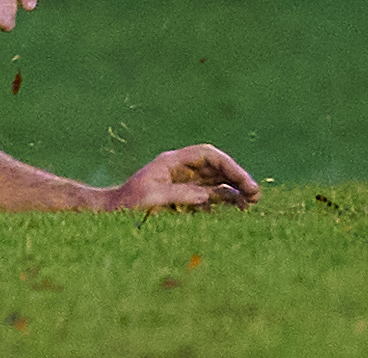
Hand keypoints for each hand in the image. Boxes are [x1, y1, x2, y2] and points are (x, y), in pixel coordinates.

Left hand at [104, 145, 259, 210]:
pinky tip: (237, 209)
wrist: (111, 214)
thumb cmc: (128, 203)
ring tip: (252, 204)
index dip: (229, 165)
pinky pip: (209, 195)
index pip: (207, 155)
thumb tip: (210, 195)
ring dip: (234, 190)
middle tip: (256, 195)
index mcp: (172, 161)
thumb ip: (182, 194)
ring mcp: (183, 183)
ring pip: (215, 181)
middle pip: (215, 167)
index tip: (245, 182)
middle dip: (236, 177)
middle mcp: (180, 169)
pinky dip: (225, 200)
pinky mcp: (184, 198)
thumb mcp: (154, 198)